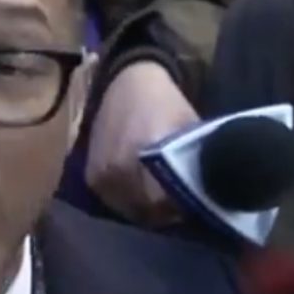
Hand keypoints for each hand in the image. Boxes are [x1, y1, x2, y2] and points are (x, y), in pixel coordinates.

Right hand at [85, 61, 198, 226]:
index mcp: (148, 155)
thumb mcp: (188, 131)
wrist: (128, 81)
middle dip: (165, 212)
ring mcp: (103, 175)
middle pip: (148, 211)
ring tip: (159, 202)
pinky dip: (127, 202)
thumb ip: (192, 166)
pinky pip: (112, 203)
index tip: (193, 205)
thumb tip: (202, 195)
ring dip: (145, 210)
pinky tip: (140, 194)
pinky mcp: (92, 177)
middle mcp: (120, 169)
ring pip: (129, 210)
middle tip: (179, 207)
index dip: (182, 208)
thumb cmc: (166, 104)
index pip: (167, 203)